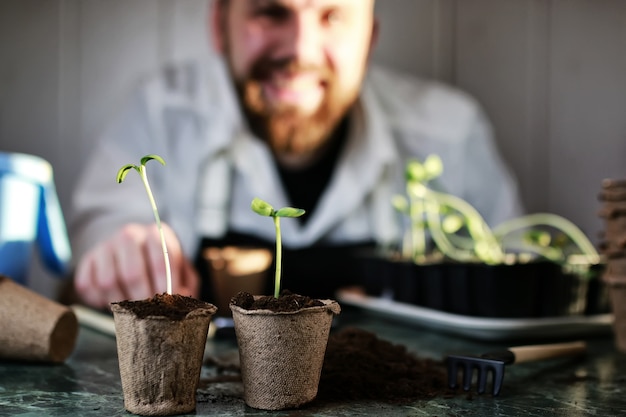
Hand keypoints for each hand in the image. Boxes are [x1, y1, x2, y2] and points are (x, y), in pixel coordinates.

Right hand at [74, 223, 198, 308]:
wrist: (128, 248)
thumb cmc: (158, 264)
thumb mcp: (180, 269)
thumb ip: (186, 282)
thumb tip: (179, 297)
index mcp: (156, 234)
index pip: (161, 260)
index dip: (166, 286)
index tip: (169, 303)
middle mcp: (129, 235)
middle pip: (132, 274)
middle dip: (142, 300)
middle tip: (149, 313)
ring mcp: (105, 246)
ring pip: (108, 282)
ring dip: (120, 302)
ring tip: (131, 308)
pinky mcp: (86, 260)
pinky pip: (88, 286)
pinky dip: (99, 300)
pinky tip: (111, 300)